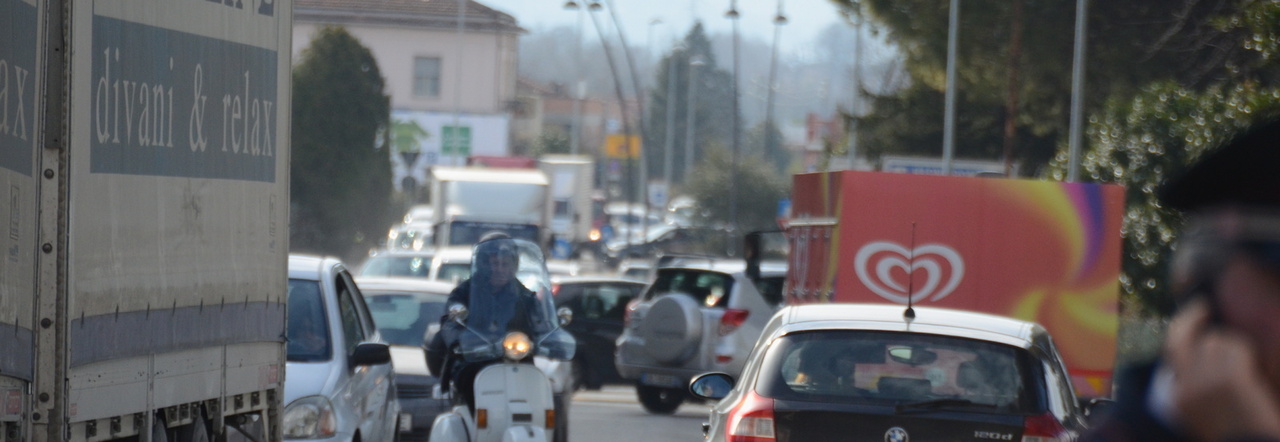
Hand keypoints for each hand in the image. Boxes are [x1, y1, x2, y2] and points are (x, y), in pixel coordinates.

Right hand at [1166, 300, 1279, 440]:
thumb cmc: (1229, 434)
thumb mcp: (1197, 414)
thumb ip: (1190, 386)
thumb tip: (1197, 352)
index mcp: (1173, 398)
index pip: (1169, 355)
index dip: (1183, 333)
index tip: (1192, 322)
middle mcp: (1185, 385)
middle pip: (1179, 337)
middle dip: (1191, 317)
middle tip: (1203, 305)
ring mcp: (1207, 380)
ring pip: (1215, 341)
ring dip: (1231, 346)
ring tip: (1242, 366)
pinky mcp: (1231, 378)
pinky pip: (1235, 347)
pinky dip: (1245, 352)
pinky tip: (1250, 370)